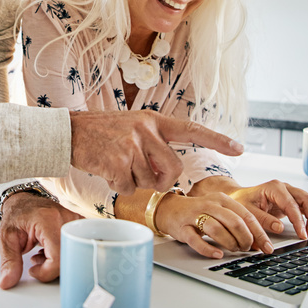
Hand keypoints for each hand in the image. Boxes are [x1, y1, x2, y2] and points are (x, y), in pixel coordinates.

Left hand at [0, 192, 82, 289]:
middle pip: (68, 258)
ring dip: (58, 261)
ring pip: (74, 255)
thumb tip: (7, 283)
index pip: (57, 257)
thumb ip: (9, 262)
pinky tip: (51, 250)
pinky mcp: (79, 225)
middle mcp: (66, 219)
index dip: (46, 272)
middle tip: (37, 260)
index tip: (33, 270)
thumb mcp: (6, 239)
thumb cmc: (16, 217)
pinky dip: (63, 255)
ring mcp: (75, 221)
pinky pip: (77, 248)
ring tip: (42, 253)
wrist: (23, 201)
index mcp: (47, 220)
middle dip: (51, 268)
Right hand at [69, 111, 243, 195]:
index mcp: (153, 120)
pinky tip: (105, 170)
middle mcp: (146, 130)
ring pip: (150, 182)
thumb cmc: (99, 133)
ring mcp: (132, 146)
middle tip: (145, 178)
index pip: (191, 129)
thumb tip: (167, 174)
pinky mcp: (117, 163)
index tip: (240, 148)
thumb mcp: (130, 127)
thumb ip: (153, 143)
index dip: (217, 139)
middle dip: (163, 182)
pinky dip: (118, 186)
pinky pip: (130, 188)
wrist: (67, 133)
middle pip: (174, 169)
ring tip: (115, 165)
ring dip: (134, 182)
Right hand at [154, 193, 273, 258]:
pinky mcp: (183, 228)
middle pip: (234, 222)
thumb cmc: (199, 212)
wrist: (169, 210)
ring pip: (217, 229)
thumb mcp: (220, 211)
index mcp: (222, 199)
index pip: (246, 216)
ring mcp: (195, 216)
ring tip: (234, 250)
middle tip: (248, 248)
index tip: (267, 246)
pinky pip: (197, 240)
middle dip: (246, 238)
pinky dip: (209, 249)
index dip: (259, 233)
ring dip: (230, 243)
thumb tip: (258, 241)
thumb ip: (237, 221)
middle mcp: (209, 205)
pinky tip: (217, 254)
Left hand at [227, 180, 307, 239]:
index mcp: (274, 188)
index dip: (299, 220)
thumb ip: (262, 220)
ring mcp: (291, 193)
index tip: (302, 234)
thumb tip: (279, 228)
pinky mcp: (293, 200)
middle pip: (307, 199)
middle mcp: (285, 188)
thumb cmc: (241, 202)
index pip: (292, 204)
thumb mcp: (247, 212)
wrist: (238, 197)